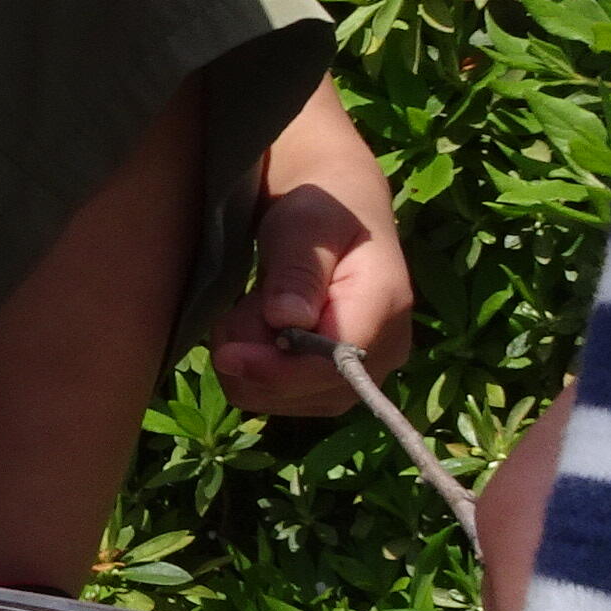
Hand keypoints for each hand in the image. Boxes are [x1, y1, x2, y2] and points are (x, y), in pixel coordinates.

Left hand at [208, 81, 413, 415]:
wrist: (333, 215)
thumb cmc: (317, 210)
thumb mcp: (301, 226)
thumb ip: (297, 271)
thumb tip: (287, 322)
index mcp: (385, 307)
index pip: (332, 364)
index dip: (276, 369)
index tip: (225, 352)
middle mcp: (384, 351)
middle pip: (305, 389)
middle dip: (256, 357)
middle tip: (241, 306)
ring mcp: (363, 374)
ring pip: (286, 400)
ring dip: (249, 363)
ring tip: (248, 310)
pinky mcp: (335, 384)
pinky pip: (281, 399)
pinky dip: (252, 371)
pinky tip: (252, 329)